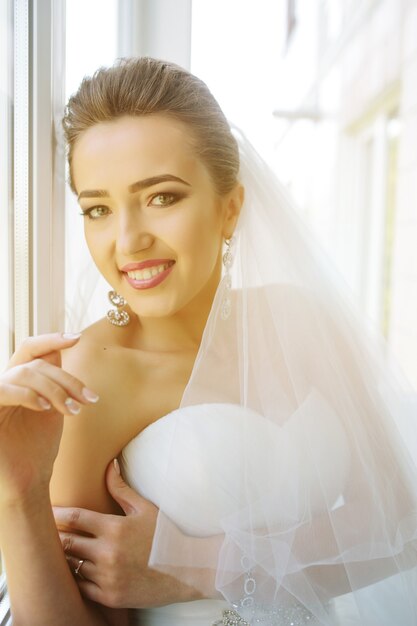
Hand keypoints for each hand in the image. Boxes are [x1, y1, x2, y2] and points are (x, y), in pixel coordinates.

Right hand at [0, 333, 96, 501]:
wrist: (27, 482)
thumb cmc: (38, 449)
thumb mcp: (52, 407)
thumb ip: (54, 381)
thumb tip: (60, 349)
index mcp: (18, 382)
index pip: (30, 349)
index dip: (51, 339)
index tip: (77, 337)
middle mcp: (3, 386)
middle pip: (35, 363)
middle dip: (66, 379)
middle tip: (89, 400)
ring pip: (23, 373)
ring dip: (54, 389)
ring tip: (72, 411)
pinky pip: (1, 391)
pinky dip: (26, 395)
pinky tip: (45, 408)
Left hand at [54, 459, 201, 608]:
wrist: (186, 570)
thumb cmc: (165, 535)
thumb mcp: (145, 508)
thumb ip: (121, 489)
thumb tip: (109, 465)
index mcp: (114, 528)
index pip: (75, 518)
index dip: (57, 514)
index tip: (47, 512)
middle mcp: (108, 553)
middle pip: (68, 543)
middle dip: (57, 537)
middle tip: (48, 533)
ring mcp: (108, 577)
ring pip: (73, 567)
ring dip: (67, 559)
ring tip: (61, 552)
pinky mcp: (110, 597)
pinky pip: (82, 588)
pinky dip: (77, 579)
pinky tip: (77, 571)